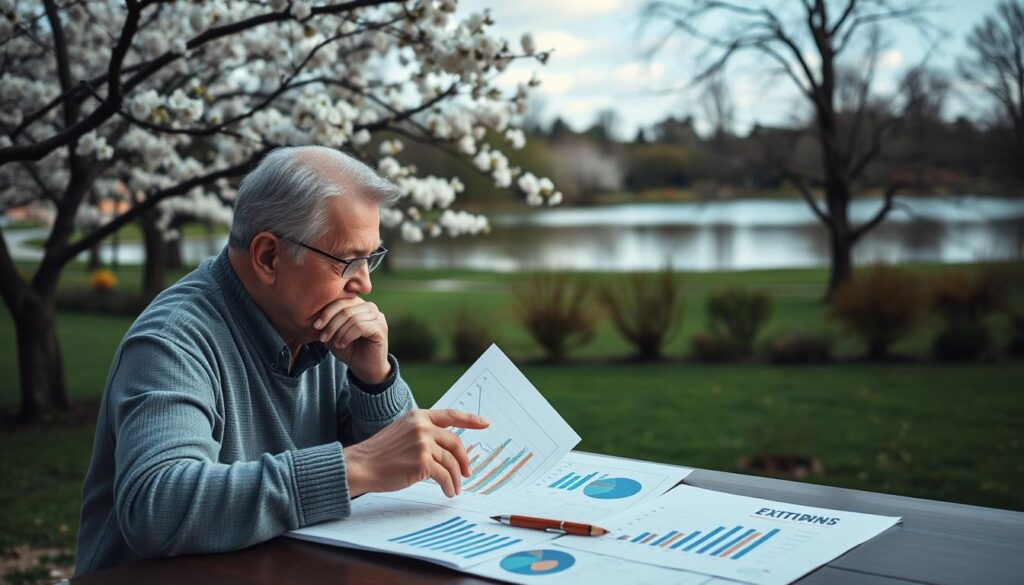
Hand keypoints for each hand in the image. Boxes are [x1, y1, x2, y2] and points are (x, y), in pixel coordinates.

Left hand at [314, 297, 389, 383]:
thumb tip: (314, 316)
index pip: (340, 300)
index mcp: (358, 304)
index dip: (326, 313)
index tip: (315, 326)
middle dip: (331, 324)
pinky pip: (360, 327)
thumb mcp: (334, 334)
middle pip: (345, 308)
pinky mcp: (381, 328)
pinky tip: (341, 344)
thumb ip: (328, 323)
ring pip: (352, 317)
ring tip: (333, 343)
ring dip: (339, 332)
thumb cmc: (349, 349)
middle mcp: (370, 306)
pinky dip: (347, 336)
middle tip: (322, 338)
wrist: (365, 368)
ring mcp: (377, 316)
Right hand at [343, 409, 489, 497]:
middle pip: (455, 442)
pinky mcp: (422, 462)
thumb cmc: (379, 453)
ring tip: (455, 488)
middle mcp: (423, 427)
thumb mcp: (402, 432)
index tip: (486, 423)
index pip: (451, 414)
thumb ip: (422, 433)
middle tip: (468, 472)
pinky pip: (444, 475)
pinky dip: (449, 485)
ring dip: (456, 477)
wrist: (361, 465)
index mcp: (419, 416)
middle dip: (464, 459)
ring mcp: (423, 444)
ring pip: (450, 462)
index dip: (471, 419)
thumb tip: (445, 446)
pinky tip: (448, 491)